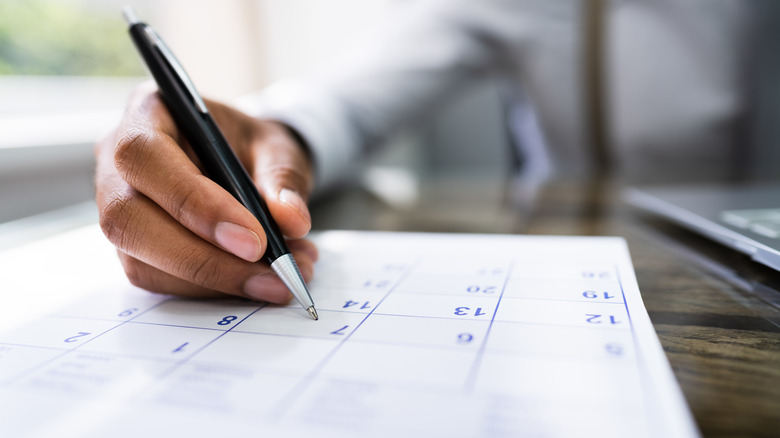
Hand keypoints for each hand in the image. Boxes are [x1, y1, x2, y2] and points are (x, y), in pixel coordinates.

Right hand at [95, 81, 316, 302]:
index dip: (194, 203)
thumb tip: (291, 221)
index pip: (145, 157)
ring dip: (216, 281)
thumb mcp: (278, 147)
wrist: (244, 163)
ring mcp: (118, 208)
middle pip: (129, 218)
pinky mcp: (133, 249)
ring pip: (141, 261)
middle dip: (204, 258)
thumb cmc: (251, 146)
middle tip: (273, 275)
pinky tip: (260, 282)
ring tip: (281, 280)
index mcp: (147, 113)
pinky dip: (214, 290)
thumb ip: (284, 178)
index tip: (254, 240)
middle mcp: (116, 162)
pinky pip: (159, 281)